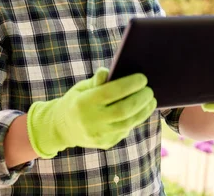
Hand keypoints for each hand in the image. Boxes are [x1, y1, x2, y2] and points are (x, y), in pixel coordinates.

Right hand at [27, 67, 156, 158]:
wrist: (62, 128)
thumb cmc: (76, 101)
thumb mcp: (81, 88)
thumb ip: (97, 81)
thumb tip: (109, 71)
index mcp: (84, 103)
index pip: (111, 92)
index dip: (130, 84)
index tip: (143, 78)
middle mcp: (91, 121)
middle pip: (124, 110)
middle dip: (141, 99)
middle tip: (150, 90)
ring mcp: (99, 135)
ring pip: (128, 123)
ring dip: (143, 111)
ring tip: (151, 100)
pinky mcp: (106, 143)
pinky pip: (125, 131)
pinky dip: (135, 119)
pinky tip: (141, 110)